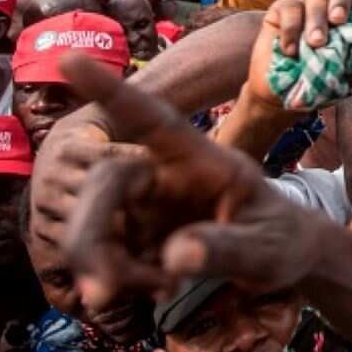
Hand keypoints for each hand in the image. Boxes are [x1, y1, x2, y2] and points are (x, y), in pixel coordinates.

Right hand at [58, 55, 309, 307]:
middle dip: (91, 237)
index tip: (70, 58)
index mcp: (199, 157)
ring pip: (92, 224)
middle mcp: (163, 173)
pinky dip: (120, 280)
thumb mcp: (267, 248)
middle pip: (104, 186)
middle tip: (102, 292)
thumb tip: (174, 255)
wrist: (279, 261)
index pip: (151, 117)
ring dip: (106, 267)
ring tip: (162, 289)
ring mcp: (145, 202)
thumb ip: (226, 249)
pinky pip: (103, 254)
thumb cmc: (281, 239)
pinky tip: (161, 287)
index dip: (110, 89)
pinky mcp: (135, 232)